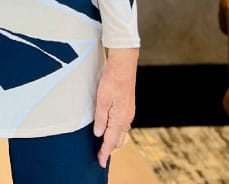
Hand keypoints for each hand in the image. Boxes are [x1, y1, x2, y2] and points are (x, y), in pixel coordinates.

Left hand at [93, 47, 137, 167]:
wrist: (124, 67)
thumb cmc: (111, 82)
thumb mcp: (101, 101)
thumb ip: (100, 119)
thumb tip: (99, 134)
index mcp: (119, 119)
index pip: (110, 142)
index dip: (104, 153)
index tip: (100, 162)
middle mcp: (127, 119)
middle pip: (118, 140)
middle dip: (109, 149)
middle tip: (100, 154)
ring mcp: (129, 113)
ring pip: (121, 133)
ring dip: (113, 140)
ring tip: (103, 144)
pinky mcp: (128, 107)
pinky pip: (123, 125)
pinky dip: (116, 131)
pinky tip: (110, 128)